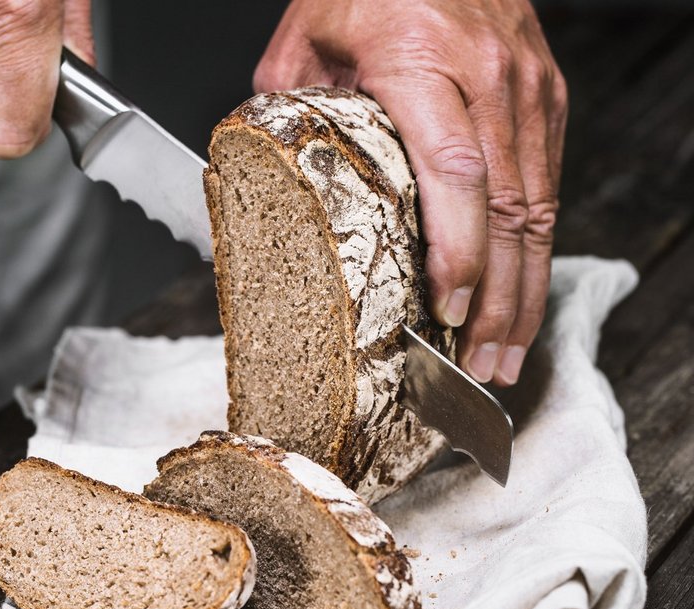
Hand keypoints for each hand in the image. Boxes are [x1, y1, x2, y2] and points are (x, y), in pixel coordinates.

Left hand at [255, 0, 566, 384]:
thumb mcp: (309, 35)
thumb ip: (289, 109)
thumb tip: (266, 178)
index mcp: (423, 60)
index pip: (455, 171)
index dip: (459, 250)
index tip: (449, 311)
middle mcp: (489, 78)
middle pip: (508, 209)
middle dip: (499, 301)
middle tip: (480, 366)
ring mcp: (528, 90)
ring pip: (539, 210)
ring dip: (524, 293)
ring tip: (505, 354)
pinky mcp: (545, 100)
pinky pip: (548, 189)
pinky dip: (536, 254)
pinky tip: (520, 297)